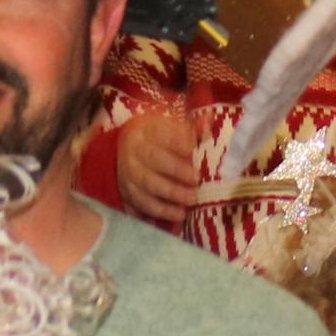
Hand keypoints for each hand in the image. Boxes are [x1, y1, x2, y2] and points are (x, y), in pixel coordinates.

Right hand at [115, 109, 207, 223]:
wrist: (126, 151)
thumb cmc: (156, 139)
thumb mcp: (170, 128)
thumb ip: (191, 129)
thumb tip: (209, 120)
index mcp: (145, 132)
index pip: (162, 136)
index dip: (178, 143)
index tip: (193, 150)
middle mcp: (133, 152)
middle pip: (154, 161)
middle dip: (176, 172)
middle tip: (196, 182)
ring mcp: (128, 175)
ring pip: (147, 187)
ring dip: (169, 197)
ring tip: (190, 203)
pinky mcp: (126, 193)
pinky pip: (141, 205)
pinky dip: (159, 212)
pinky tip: (178, 215)